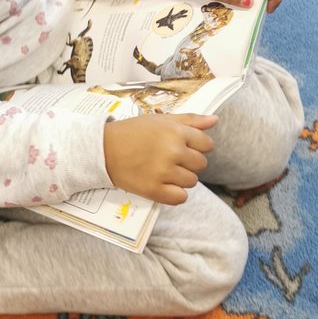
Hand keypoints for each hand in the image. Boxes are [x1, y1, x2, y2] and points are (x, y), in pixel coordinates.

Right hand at [103, 113, 217, 204]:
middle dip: (189, 162)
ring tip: (163, 170)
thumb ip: (190, 120)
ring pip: (192, 182)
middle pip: (201, 164)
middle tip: (170, 158)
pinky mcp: (154, 190)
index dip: (196, 146)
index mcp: (176, 132)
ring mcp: (164, 172)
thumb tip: (214, 121)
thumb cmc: (132, 132)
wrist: (103, 149)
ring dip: (181, 178)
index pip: (207, 144)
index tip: (183, 146)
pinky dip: (175, 193)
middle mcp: (173, 152)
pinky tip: (163, 184)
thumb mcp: (160, 120)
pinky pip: (180, 198)